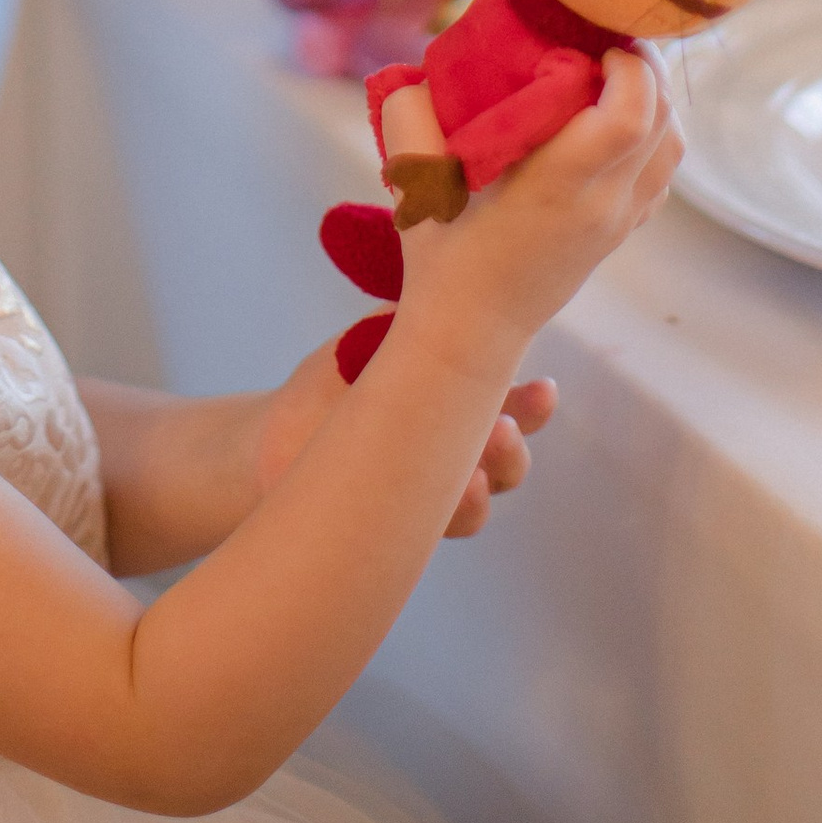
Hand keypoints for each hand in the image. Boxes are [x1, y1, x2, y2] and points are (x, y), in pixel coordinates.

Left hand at [254, 340, 556, 536]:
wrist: (277, 435)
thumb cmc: (332, 383)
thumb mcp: (365, 345)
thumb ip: (400, 328)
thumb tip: (431, 288)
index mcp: (461, 409)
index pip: (514, 410)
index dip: (533, 406)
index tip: (544, 390)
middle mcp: (456, 458)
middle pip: (506, 465)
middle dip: (511, 450)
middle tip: (502, 429)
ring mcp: (427, 497)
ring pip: (472, 509)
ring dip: (477, 496)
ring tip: (470, 481)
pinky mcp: (391, 526)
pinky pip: (419, 533)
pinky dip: (426, 521)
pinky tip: (420, 507)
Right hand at [412, 52, 682, 362]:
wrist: (472, 328)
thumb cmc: (441, 253)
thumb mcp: (414, 181)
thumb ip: (410, 115)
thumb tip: (419, 67)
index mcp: (555, 186)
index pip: (628, 118)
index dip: (628, 67)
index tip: (594, 41)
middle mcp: (601, 203)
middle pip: (662, 121)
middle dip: (645, 67)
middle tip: (605, 39)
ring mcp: (619, 221)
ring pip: (673, 146)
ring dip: (656, 99)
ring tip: (614, 73)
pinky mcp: (624, 232)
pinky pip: (664, 173)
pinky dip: (656, 135)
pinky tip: (616, 121)